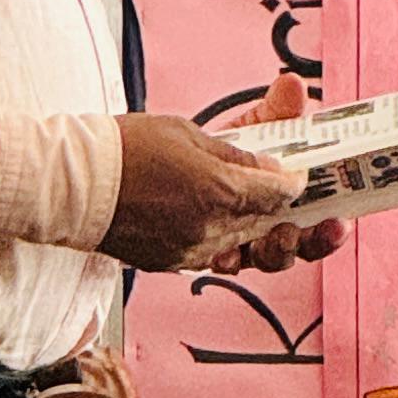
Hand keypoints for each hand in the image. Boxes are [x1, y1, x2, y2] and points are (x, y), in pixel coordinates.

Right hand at [103, 103, 306, 275]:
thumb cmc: (125, 148)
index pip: (280, 194)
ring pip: (248, 252)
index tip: (299, 176)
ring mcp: (192, 251)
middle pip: (272, 231)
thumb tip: (272, 169)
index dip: (296, 185)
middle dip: (300, 223)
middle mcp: (211, 229)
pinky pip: (215, 258)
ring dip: (267, 240)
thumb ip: (236, 155)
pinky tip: (234, 232)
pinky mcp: (172, 263)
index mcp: (219, 190)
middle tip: (324, 218)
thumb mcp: (187, 133)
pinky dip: (229, 246)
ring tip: (283, 227)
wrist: (72, 184)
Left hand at [209, 72, 348, 278]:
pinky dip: (229, 260)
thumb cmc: (217, 147)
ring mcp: (243, 237)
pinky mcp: (212, 250)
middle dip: (317, 240)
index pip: (323, 212)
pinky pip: (227, 263)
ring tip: (281, 237)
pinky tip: (225, 254)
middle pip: (304, 241)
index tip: (343, 218)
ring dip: (280, 251)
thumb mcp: (253, 127)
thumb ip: (277, 111)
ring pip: (271, 256)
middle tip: (324, 230)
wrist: (159, 165)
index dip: (336, 220)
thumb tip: (294, 84)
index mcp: (290, 194)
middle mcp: (271, 220)